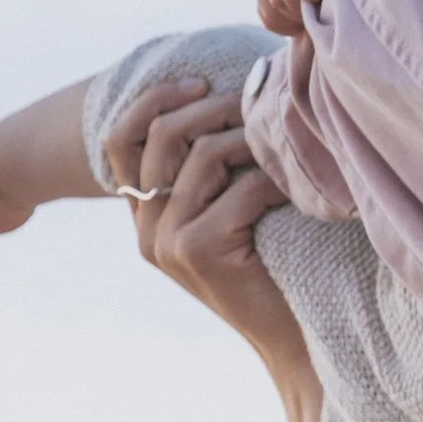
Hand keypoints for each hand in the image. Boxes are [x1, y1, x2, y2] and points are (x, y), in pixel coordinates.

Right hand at [102, 78, 300, 365]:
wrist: (292, 338)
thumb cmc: (275, 266)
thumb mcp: (233, 211)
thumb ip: (214, 170)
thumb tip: (232, 94)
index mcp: (147, 216)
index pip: (120, 140)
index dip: (153, 100)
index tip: (200, 83)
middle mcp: (147, 228)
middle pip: (163, 135)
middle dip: (216, 108)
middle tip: (260, 103)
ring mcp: (167, 242)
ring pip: (204, 155)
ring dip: (254, 140)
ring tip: (289, 144)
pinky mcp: (197, 251)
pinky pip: (242, 189)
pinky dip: (280, 181)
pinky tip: (302, 188)